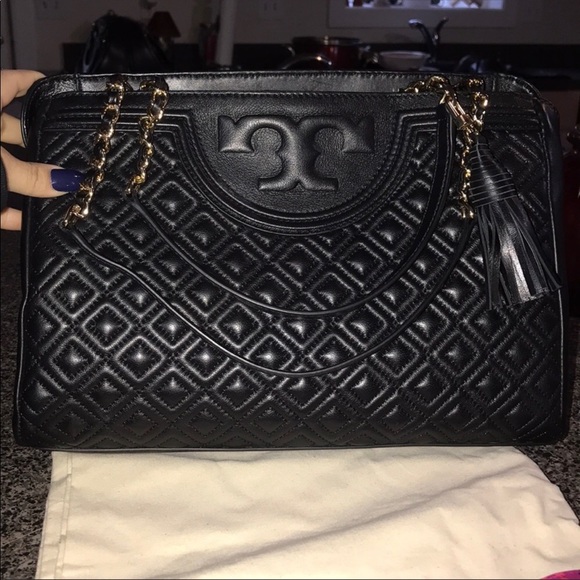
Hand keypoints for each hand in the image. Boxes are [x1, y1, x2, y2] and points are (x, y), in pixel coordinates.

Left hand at [1, 70, 82, 229]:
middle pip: (12, 130)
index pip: (13, 84)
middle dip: (40, 142)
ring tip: (59, 192)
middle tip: (71, 153)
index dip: (37, 86)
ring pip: (5, 166)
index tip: (64, 94)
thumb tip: (69, 183)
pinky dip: (8, 210)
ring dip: (28, 181)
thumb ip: (30, 176)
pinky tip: (27, 223)